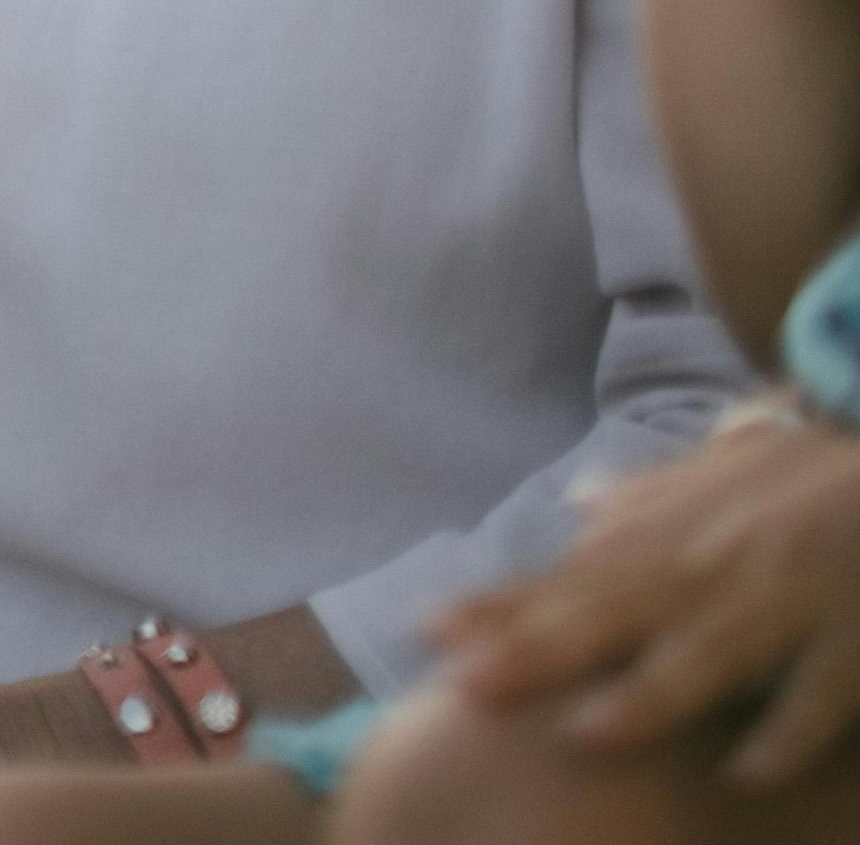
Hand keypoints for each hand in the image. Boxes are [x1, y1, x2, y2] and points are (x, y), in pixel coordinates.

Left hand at [440, 404, 859, 783]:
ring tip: (585, 733)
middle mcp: (707, 572)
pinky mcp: (850, 641)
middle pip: (612, 617)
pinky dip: (784, 735)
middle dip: (539, 652)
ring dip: (648, 696)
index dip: (499, 607)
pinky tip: (745, 773)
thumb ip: (645, 499)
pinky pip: (817, 696)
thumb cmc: (809, 479)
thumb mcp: (717, 474)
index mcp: (668, 540)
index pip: (567, 579)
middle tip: (470, 687)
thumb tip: (579, 500)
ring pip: (706, 657)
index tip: (429, 631)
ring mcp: (779, 605)